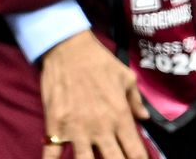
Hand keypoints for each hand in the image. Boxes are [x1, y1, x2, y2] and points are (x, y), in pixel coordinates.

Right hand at [39, 30, 147, 158]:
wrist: (67, 47)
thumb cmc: (99, 60)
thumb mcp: (126, 77)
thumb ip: (136, 101)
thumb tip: (144, 118)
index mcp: (120, 118)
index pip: (136, 154)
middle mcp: (100, 128)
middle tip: (114, 158)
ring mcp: (76, 128)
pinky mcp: (54, 124)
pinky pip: (51, 152)